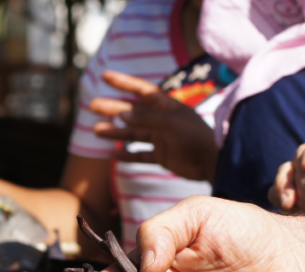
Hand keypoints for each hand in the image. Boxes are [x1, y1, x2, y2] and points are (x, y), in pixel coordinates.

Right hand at [89, 71, 217, 180]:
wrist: (212, 162)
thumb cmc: (194, 136)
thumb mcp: (170, 123)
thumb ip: (146, 118)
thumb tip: (122, 114)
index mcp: (166, 106)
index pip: (141, 90)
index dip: (123, 82)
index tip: (105, 76)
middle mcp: (162, 120)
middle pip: (132, 112)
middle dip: (112, 108)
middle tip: (92, 106)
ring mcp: (161, 138)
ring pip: (133, 133)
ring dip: (115, 132)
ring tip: (96, 130)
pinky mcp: (162, 155)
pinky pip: (141, 154)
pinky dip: (128, 155)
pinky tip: (113, 156)